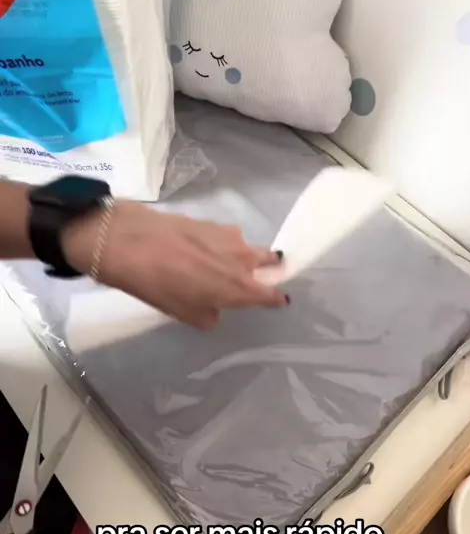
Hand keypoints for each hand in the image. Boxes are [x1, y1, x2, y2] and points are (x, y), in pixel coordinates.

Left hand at [63, 202, 287, 328]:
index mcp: (236, 287)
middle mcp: (240, 259)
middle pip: (267, 261)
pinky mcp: (209, 221)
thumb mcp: (181, 311)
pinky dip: (221, 244)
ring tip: (221, 265)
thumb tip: (213, 309)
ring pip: (245, 247)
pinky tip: (201, 250)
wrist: (125, 240)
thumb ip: (206, 313)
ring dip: (241, 255)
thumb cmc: (155, 284)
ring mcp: (226, 235)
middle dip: (267, 269)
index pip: (269, 294)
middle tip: (257, 278)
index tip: (279, 300)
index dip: (275, 298)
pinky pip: (225, 236)